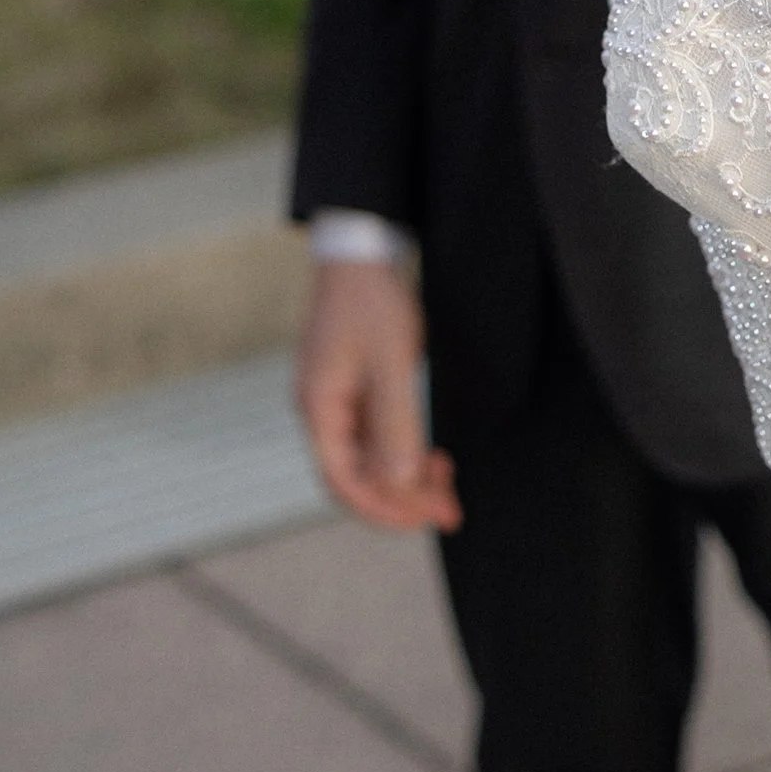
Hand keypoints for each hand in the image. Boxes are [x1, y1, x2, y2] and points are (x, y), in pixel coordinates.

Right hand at [296, 256, 459, 533]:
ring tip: (449, 484)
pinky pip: (375, 437)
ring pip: (369, 459)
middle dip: (403, 498)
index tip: (425, 518)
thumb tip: (399, 484)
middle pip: (357, 477)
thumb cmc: (371, 302)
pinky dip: (403, 452)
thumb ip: (396, 425)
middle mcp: (321, 412)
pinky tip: (432, 456)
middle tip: (451, 510)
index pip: (342, 483)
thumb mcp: (392, 364)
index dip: (382, 509)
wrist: (360, 252)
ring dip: (407, 478)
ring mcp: (336, 402)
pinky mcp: (353, 391)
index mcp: (319, 409)